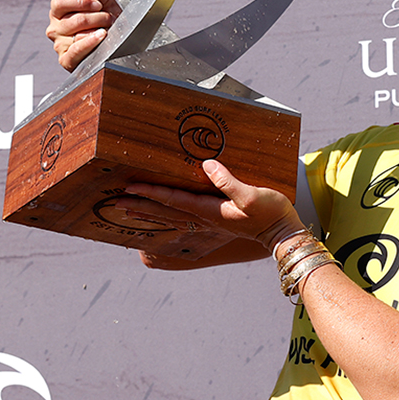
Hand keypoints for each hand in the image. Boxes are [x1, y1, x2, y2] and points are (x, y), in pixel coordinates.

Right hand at [46, 0, 121, 70]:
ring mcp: (59, 44)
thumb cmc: (108, 25)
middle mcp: (56, 27)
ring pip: (77, 35)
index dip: (79, 2)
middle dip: (96, 18)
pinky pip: (76, 51)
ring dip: (98, 31)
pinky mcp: (66, 60)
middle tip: (108, 18)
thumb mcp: (108, 6)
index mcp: (59, 11)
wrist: (118, 48)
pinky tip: (100, 37)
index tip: (97, 4)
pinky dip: (90, 43)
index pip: (59, 2)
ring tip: (108, 29)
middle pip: (73, 19)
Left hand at [122, 160, 304, 252]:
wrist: (283, 234)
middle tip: (116, 203)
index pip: (174, 199)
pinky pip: (184, 220)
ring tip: (130, 212)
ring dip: (150, 213)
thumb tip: (206, 165)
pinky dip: (167, 218)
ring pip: (172, 217)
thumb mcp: (252, 195)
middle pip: (166, 211)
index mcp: (210, 209)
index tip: (129, 188)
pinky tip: (163, 218)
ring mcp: (210, 221)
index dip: (151, 192)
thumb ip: (229, 181)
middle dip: (141, 206)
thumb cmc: (271, 213)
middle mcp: (205, 217)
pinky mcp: (217, 221)